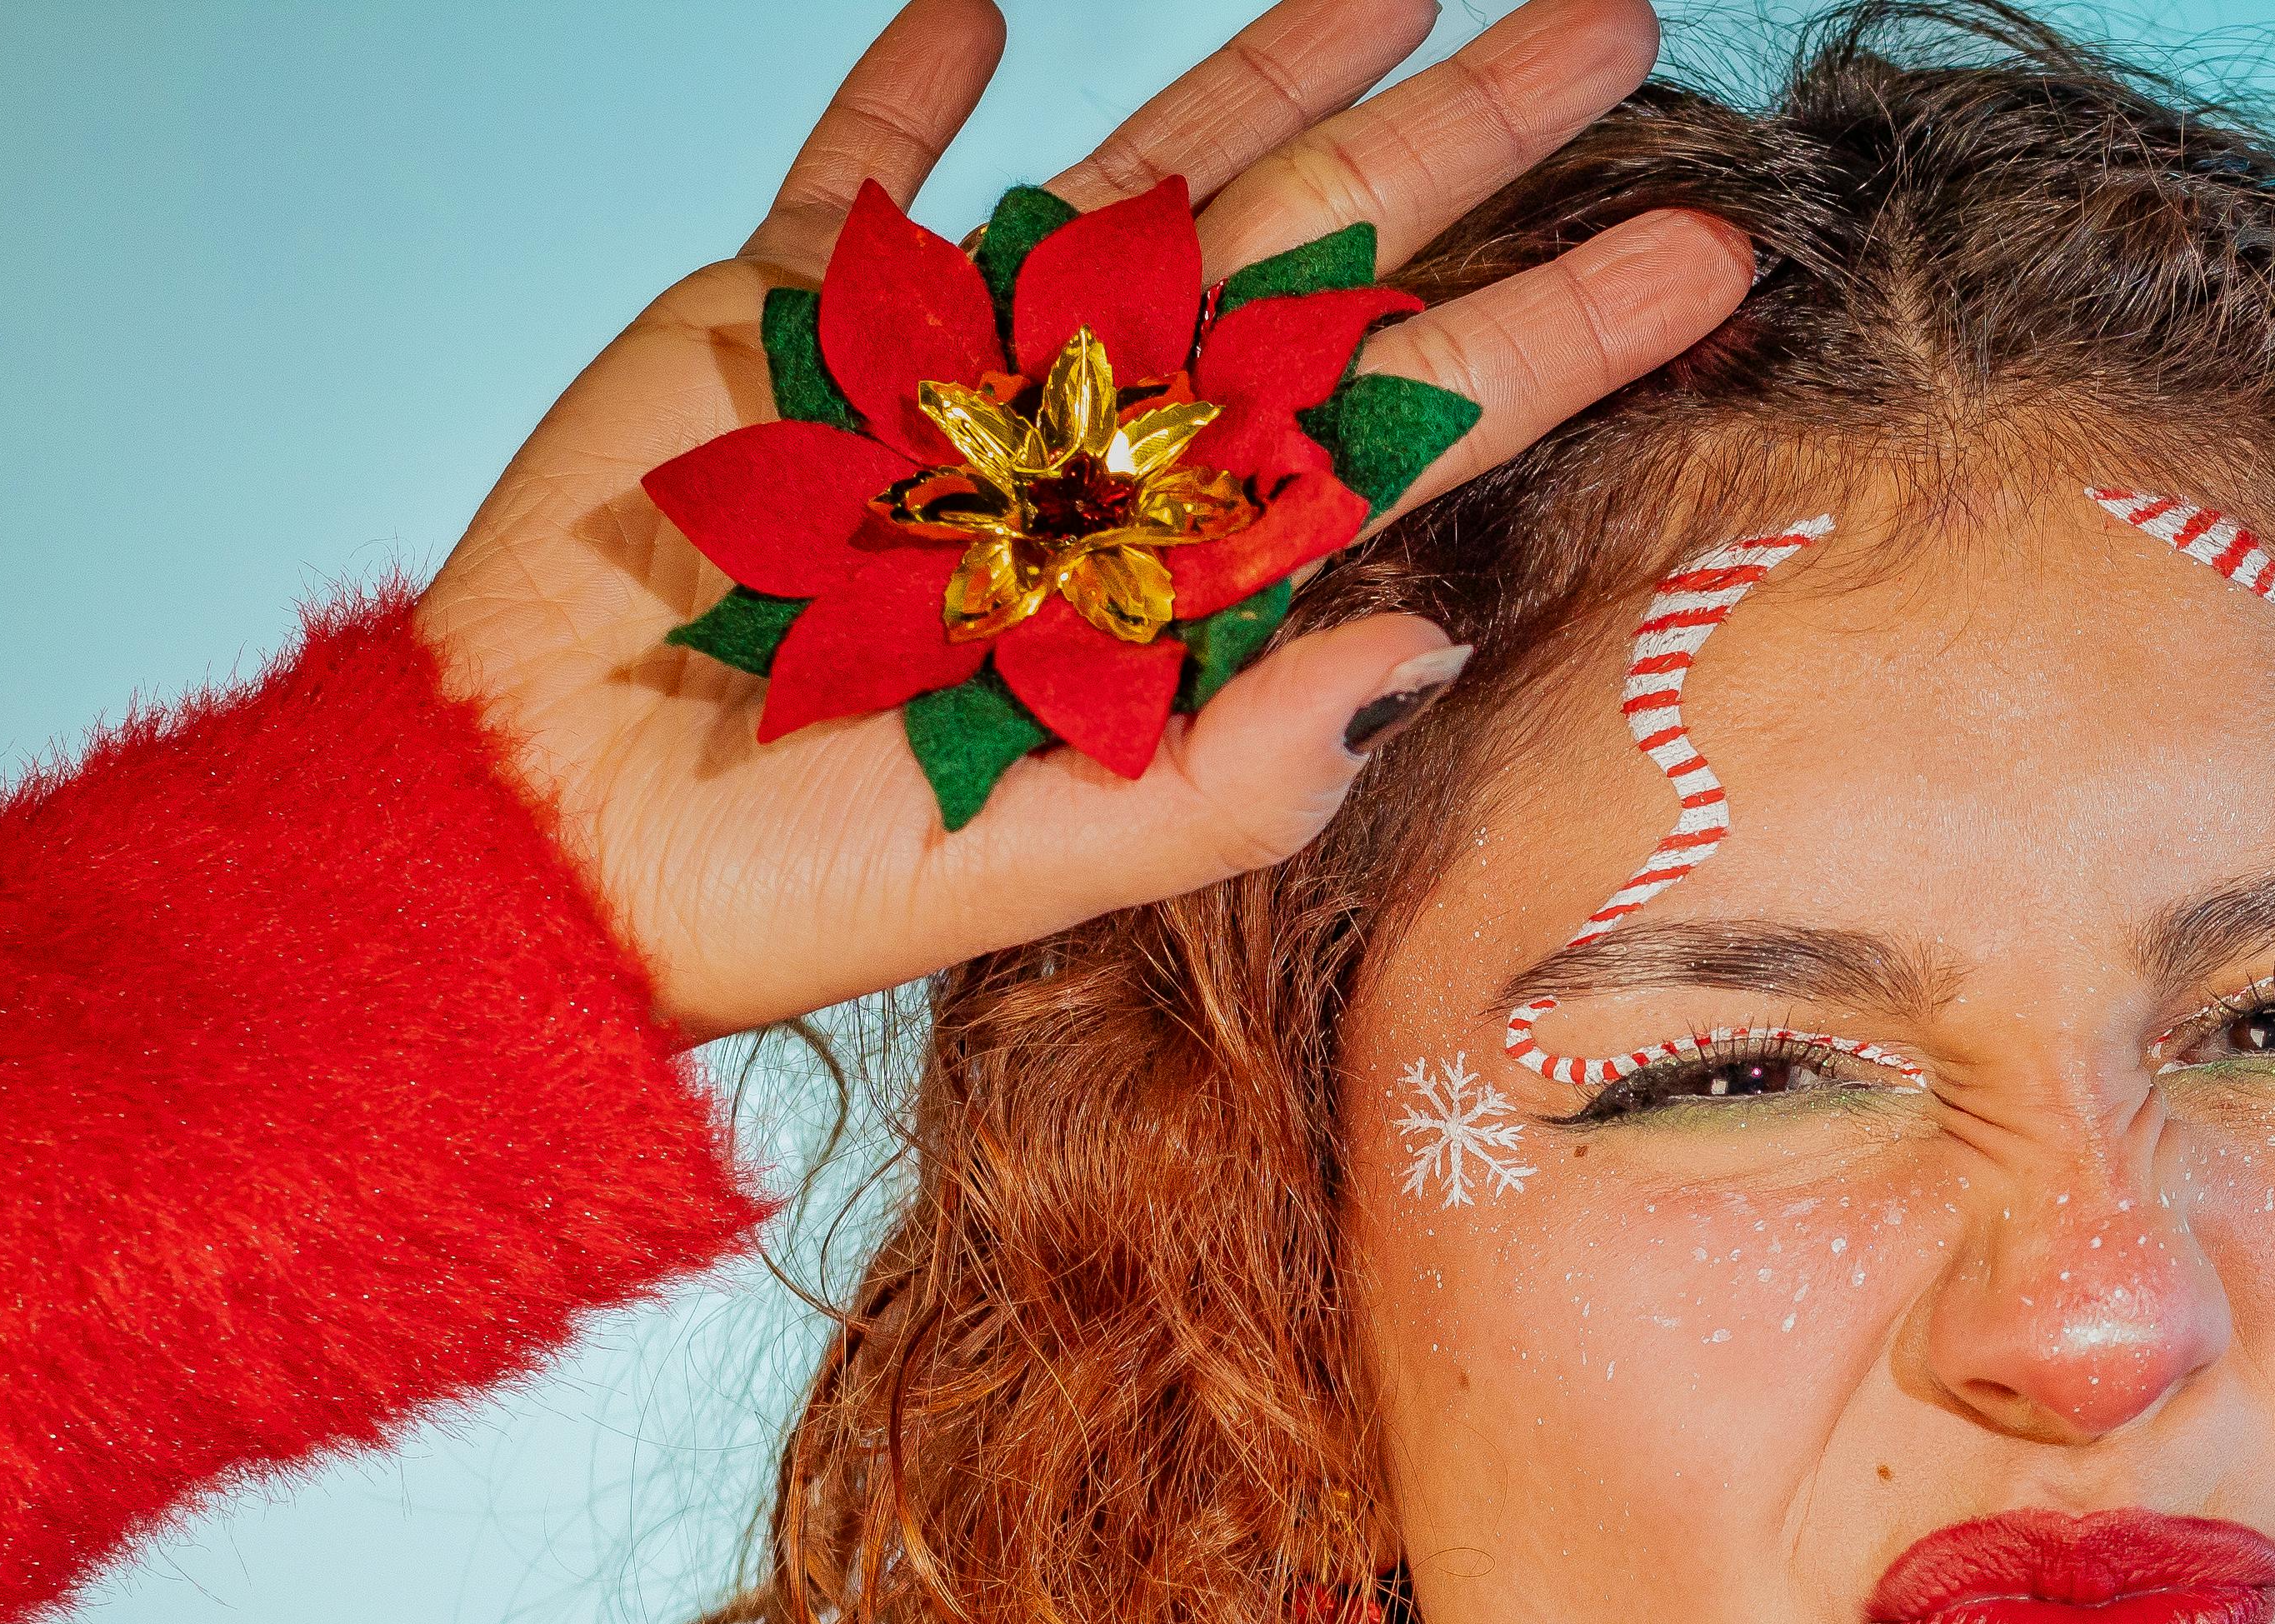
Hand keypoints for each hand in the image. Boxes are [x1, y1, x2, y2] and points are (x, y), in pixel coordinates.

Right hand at [415, 0, 1747, 1039]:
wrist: (561, 845)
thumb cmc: (814, 884)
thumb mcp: (1054, 853)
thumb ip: (1250, 766)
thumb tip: (1434, 648)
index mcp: (1186, 565)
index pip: (1420, 420)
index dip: (1564, 330)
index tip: (1713, 254)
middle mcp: (1100, 445)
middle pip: (1328, 254)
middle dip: (1469, 136)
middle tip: (1612, 25)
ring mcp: (952, 363)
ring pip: (1149, 174)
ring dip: (1272, 69)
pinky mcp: (786, 313)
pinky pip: (862, 166)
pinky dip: (912, 80)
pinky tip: (985, 0)